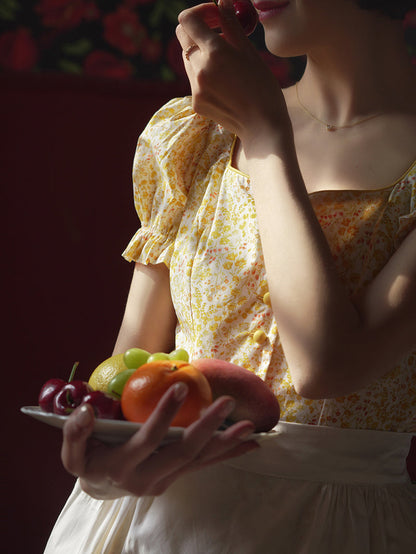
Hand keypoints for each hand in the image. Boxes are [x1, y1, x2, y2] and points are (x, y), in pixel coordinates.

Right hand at [61, 382, 258, 498]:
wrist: (100, 488)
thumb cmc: (88, 460)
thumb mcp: (72, 450)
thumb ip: (75, 432)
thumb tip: (85, 410)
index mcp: (122, 467)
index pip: (148, 439)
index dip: (164, 415)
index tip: (180, 386)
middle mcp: (146, 479)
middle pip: (182, 452)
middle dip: (207, 428)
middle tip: (228, 402)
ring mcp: (164, 481)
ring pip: (198, 462)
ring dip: (225, 444)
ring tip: (250, 428)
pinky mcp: (174, 479)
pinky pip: (203, 466)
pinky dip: (225, 455)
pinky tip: (249, 446)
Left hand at [176, 0, 290, 148]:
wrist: (263, 127)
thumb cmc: (263, 88)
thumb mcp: (250, 52)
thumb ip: (232, 26)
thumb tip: (222, 3)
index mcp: (214, 52)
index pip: (187, 20)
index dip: (200, 12)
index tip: (216, 16)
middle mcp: (199, 69)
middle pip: (183, 37)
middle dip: (198, 30)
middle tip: (219, 32)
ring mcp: (195, 88)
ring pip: (188, 59)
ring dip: (202, 53)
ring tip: (227, 63)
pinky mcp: (196, 103)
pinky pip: (194, 80)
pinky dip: (205, 74)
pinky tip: (225, 84)